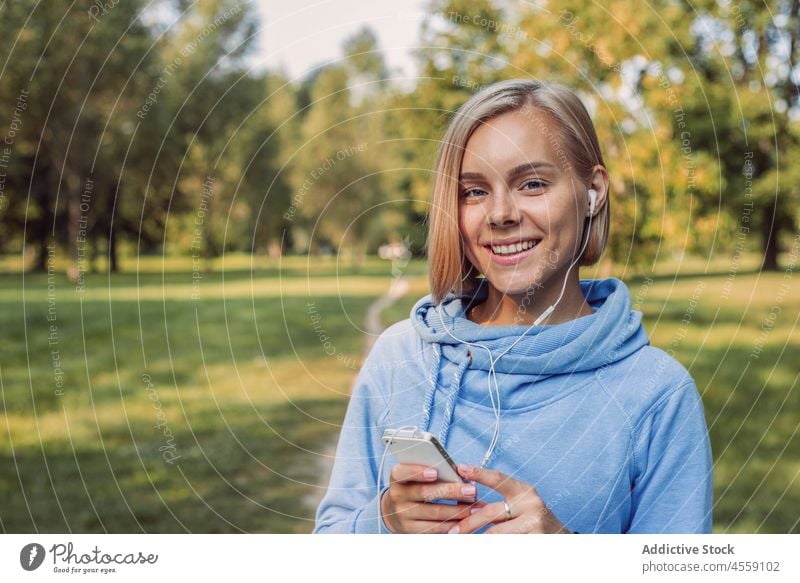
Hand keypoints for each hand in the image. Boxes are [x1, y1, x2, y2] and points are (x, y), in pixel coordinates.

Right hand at [380, 463, 487, 533]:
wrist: (396, 510)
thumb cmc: (414, 485)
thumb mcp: (416, 475)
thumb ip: (432, 470)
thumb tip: (460, 472)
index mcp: (397, 477)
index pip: (402, 472)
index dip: (417, 472)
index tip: (435, 472)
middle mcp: (397, 496)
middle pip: (425, 493)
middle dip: (451, 491)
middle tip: (471, 490)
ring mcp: (403, 515)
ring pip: (434, 512)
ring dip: (457, 510)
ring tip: (475, 506)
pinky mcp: (411, 530)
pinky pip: (435, 528)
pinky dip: (452, 524)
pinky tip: (465, 520)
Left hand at [447, 464, 571, 533]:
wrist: (560, 538)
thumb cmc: (532, 521)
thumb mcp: (518, 507)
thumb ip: (496, 505)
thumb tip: (466, 501)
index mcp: (523, 490)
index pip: (499, 478)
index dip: (479, 473)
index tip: (460, 468)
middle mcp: (530, 502)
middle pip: (491, 511)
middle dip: (469, 522)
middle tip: (454, 530)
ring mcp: (535, 521)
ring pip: (496, 532)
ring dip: (480, 538)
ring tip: (465, 540)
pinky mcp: (536, 537)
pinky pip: (506, 543)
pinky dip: (492, 545)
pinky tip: (483, 546)